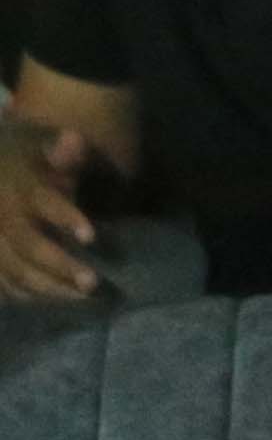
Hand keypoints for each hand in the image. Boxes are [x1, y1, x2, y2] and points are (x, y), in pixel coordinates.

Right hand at [0, 122, 100, 302]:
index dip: (65, 217)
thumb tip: (73, 140)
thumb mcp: (46, 146)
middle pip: (28, 245)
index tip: (92, 236)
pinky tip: (53, 299)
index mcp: (21, 186)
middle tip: (94, 283)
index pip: (43, 203)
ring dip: (48, 287)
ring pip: (14, 270)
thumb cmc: (30, 158)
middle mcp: (2, 215)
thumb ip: (63, 149)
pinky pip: (1, 282)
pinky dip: (25, 294)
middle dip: (60, 265)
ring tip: (84, 296)